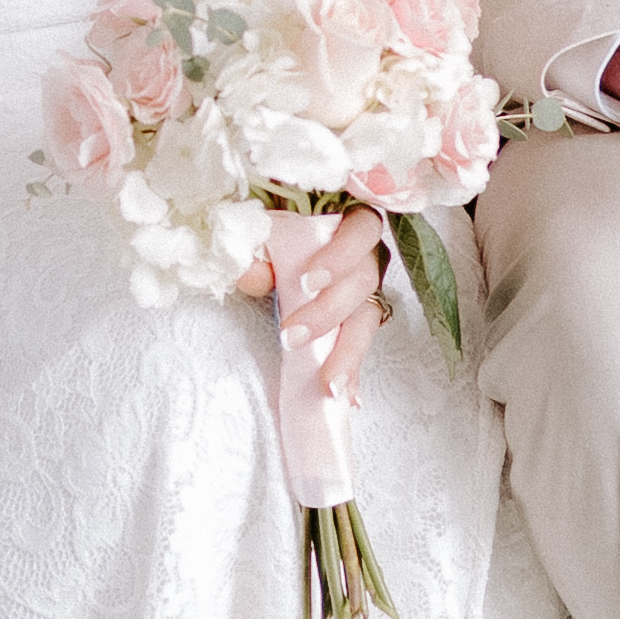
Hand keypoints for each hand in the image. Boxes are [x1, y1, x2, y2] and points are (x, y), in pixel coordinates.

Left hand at [246, 207, 385, 417]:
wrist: (272, 247)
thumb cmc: (272, 227)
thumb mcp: (258, 230)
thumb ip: (254, 246)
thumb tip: (253, 273)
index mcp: (349, 221)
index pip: (362, 229)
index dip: (341, 255)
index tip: (308, 281)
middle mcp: (365, 255)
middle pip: (362, 281)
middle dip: (328, 312)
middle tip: (292, 335)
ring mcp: (363, 290)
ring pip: (366, 320)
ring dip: (347, 353)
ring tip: (328, 385)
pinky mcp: (355, 321)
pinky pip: (359, 346)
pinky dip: (352, 372)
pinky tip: (346, 397)